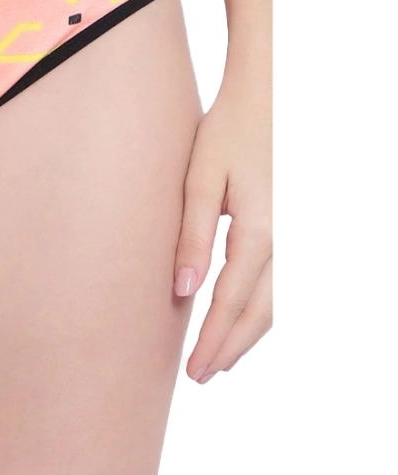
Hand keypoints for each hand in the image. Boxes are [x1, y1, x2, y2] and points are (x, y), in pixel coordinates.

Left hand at [173, 70, 271, 383]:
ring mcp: (291, 235)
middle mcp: (283, 239)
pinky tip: (239, 320)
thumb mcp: (197, 180)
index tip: (194, 368)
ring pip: (277, 302)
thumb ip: (189, 236)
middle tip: (201, 375)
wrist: (266, 99)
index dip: (213, 339)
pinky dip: (260, 311)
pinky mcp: (289, 229)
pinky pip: (280, 282)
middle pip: (261, 312)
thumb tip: (183, 290)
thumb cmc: (225, 133)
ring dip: (247, 334)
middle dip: (231, 347)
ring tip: (218, 359)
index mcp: (258, 229)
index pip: (232, 300)